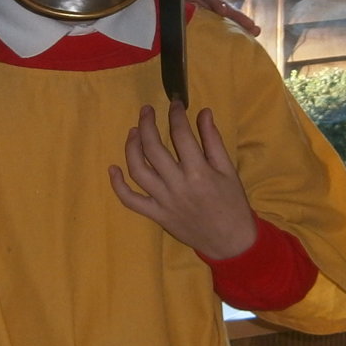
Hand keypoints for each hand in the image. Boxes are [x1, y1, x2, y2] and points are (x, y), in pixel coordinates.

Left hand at [109, 103, 257, 259]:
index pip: (181, 134)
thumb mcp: (228, 169)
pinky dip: (118, 185)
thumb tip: (203, 112)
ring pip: (138, 170)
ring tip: (133, 131)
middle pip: (153, 148)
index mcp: (199, 172)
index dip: (175, 114)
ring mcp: (163, 201)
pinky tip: (113, 168)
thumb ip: (213, 140)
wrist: (230, 241)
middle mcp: (177, 185)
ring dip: (131, 147)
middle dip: (147, 124)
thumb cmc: (232, 203)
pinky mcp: (156, 215)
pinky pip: (131, 200)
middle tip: (146, 111)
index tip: (175, 103)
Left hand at [181, 0, 258, 35]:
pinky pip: (217, 26)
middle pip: (226, 9)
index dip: (217, 2)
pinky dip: (228, 32)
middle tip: (254, 27)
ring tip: (255, 32)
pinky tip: (240, 40)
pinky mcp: (205, 17)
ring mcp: (209, 9)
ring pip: (226, 18)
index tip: (223, 10)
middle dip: (240, 18)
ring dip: (240, 26)